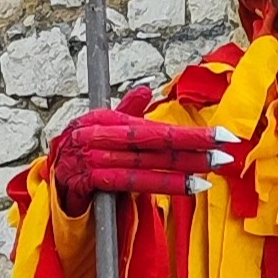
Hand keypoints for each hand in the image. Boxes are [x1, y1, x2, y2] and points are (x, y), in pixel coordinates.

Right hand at [49, 99, 237, 212]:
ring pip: (144, 161)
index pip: (156, 126)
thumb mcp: (106, 135)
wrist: (50, 187)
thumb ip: (128, 115)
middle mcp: (97, 134)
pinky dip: (161, 184)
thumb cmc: (84, 159)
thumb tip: (146, 89)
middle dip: (193, 144)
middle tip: (228, 149)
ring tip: (212, 172)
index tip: (225, 135)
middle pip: (153, 140)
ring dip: (182, 168)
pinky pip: (128, 181)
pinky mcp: (84, 179)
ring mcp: (89, 157)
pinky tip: (188, 187)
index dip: (192, 132)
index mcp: (106, 120)